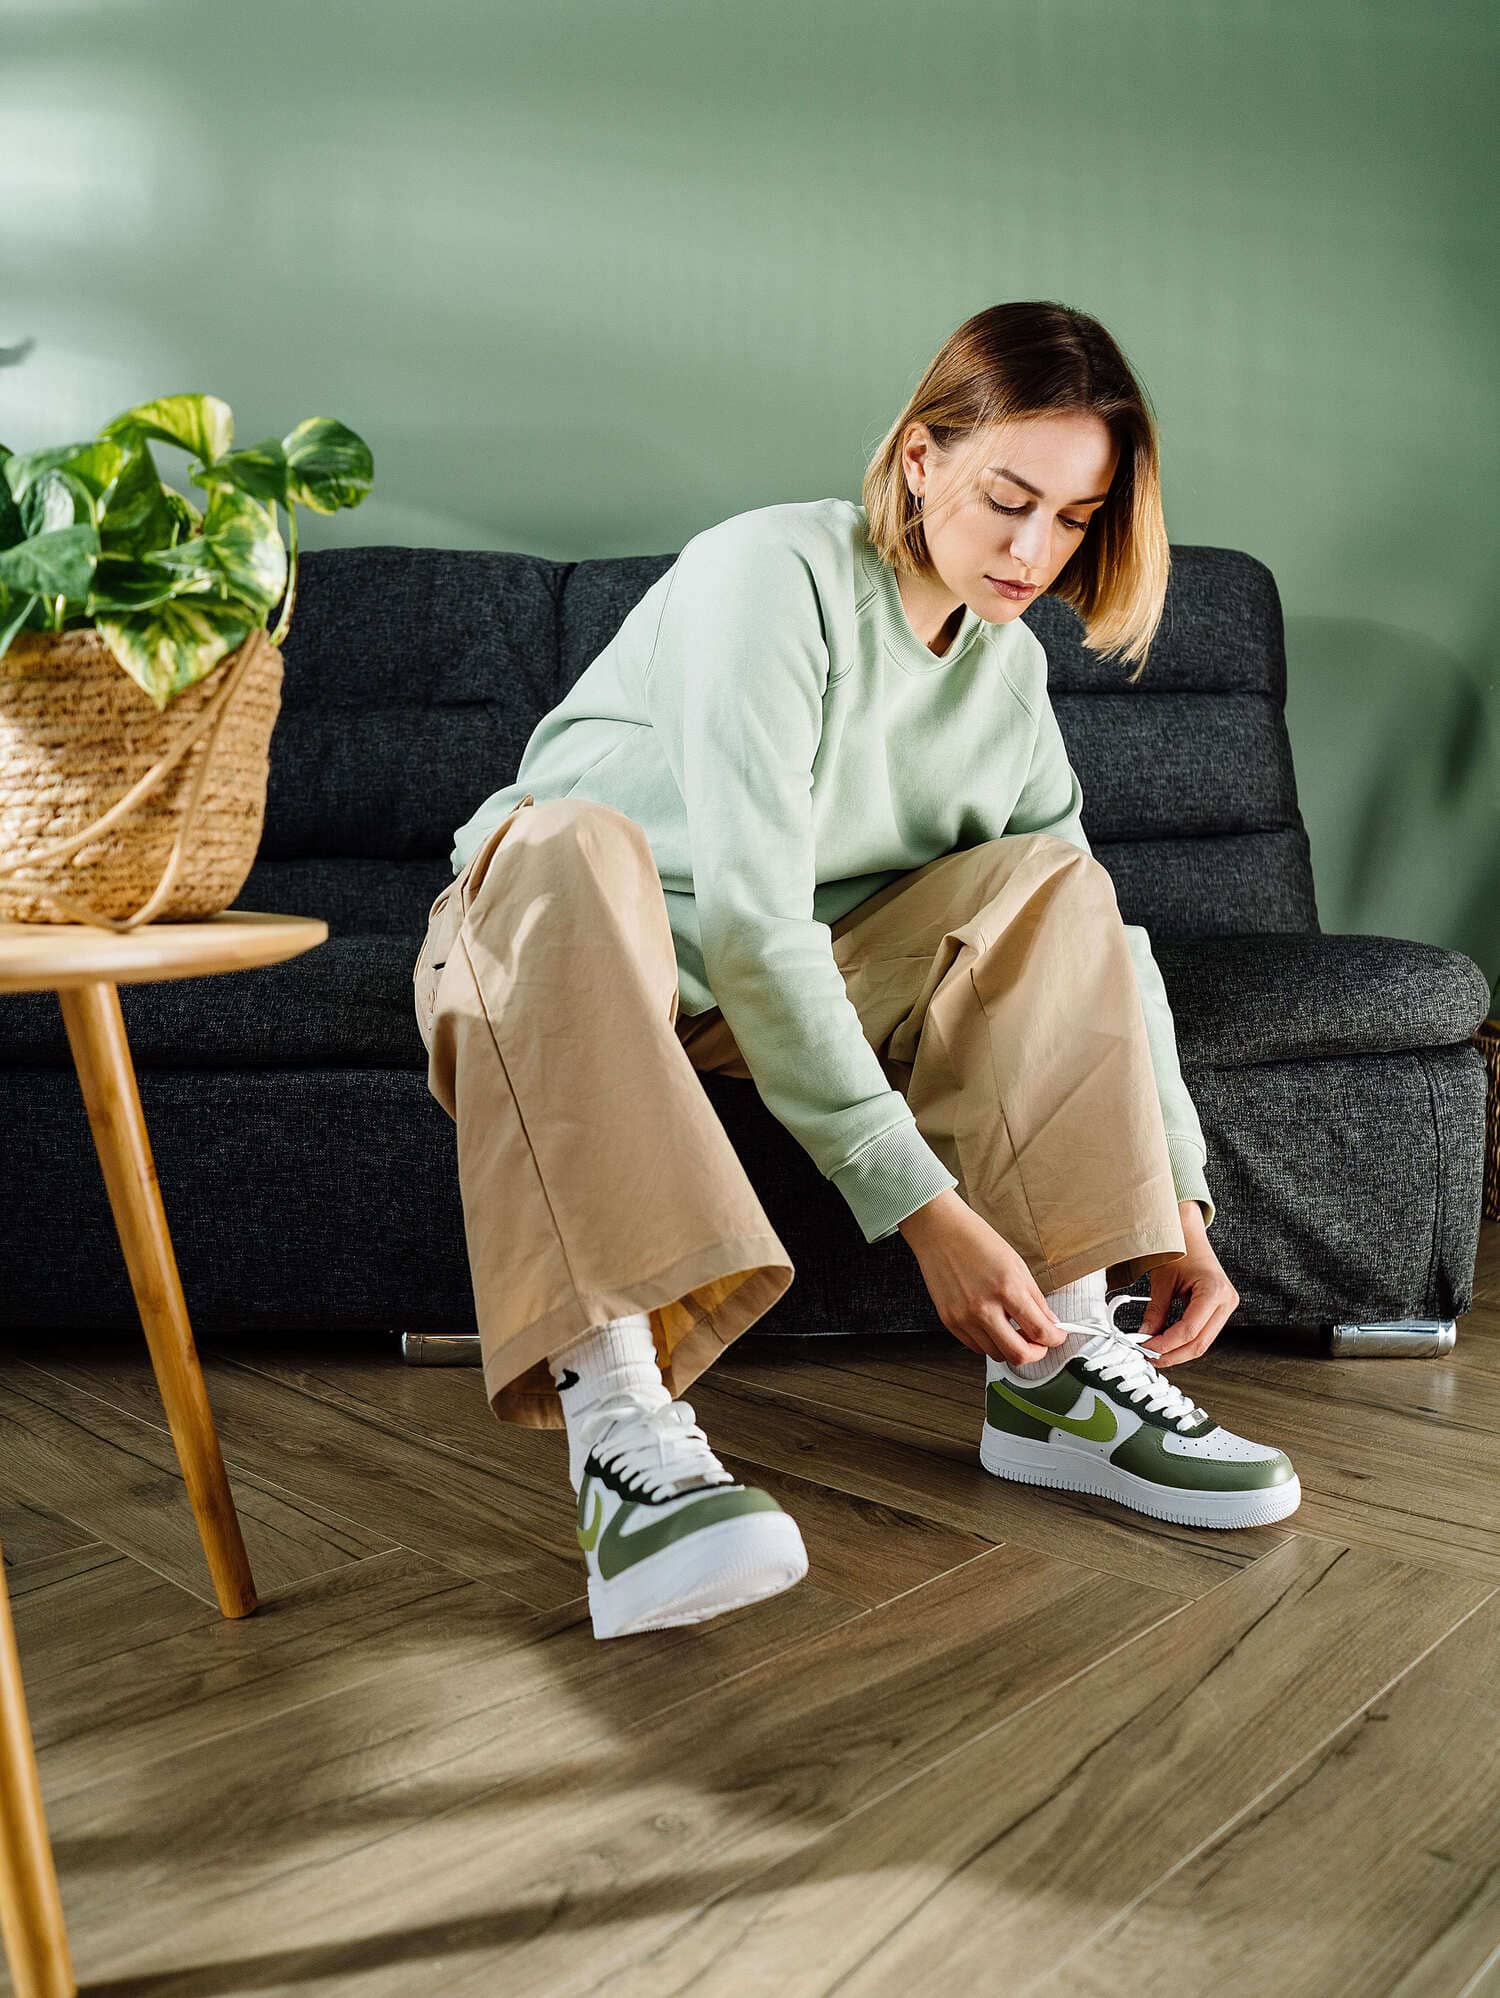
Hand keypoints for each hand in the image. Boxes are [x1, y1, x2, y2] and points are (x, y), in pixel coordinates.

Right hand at [897, 1188, 1067, 1365]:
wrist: (939, 1231)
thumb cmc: (977, 1241)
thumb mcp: (1016, 1264)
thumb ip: (1034, 1299)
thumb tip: (1049, 1323)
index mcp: (1007, 1288)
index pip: (1040, 1331)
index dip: (1055, 1338)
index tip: (1057, 1336)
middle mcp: (984, 1307)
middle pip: (1018, 1354)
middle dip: (1036, 1353)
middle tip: (1040, 1343)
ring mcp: (964, 1317)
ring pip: (997, 1354)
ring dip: (1011, 1347)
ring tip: (1015, 1331)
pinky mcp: (949, 1321)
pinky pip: (976, 1347)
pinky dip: (990, 1343)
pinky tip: (994, 1327)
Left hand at [1138, 1202, 1239, 1367]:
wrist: (1189, 1232)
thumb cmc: (1179, 1247)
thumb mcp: (1162, 1281)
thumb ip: (1155, 1312)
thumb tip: (1143, 1337)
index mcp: (1214, 1291)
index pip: (1189, 1330)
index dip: (1165, 1345)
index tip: (1144, 1349)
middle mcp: (1226, 1301)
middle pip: (1199, 1343)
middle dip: (1172, 1354)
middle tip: (1148, 1357)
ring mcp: (1226, 1306)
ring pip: (1202, 1342)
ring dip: (1177, 1351)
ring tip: (1153, 1352)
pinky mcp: (1220, 1309)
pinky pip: (1202, 1333)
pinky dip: (1183, 1341)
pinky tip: (1165, 1344)